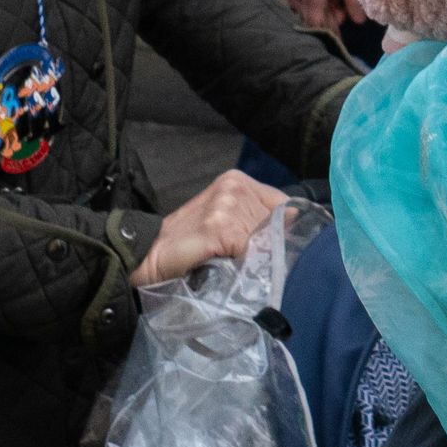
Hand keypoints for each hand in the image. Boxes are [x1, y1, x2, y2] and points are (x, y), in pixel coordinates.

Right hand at [126, 169, 288, 285]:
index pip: (284, 206)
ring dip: (253, 258)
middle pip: (277, 225)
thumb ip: (258, 220)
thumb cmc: (191, 243)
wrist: (150, 254)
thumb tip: (295, 224)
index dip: (280, 231)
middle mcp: (234, 187)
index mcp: (238, 181)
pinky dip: (242, 264)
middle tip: (238, 258)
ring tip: (227, 261)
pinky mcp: (218, 226)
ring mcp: (225, 205)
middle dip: (267, 247)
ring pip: (265, 240)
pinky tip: (222, 263)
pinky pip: (249, 251)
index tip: (267, 247)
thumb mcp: (229, 223)